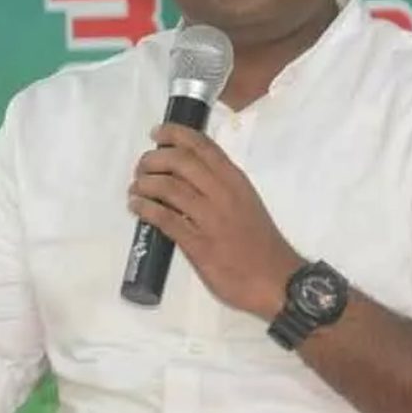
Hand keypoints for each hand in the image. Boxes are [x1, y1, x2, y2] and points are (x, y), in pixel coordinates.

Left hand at [128, 123, 304, 318]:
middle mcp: (222, 192)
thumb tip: (186, 175)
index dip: (175, 134)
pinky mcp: (198, 243)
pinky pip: (165, 218)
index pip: (202, 145)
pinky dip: (145, 208)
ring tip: (135, 188)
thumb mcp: (246, 202)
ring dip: (144, 183)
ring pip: (168, 186)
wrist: (276, 280)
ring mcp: (209, 217)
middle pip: (179, 161)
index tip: (156, 132)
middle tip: (142, 167)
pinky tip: (136, 207)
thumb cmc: (260, 241)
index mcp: (235, 179)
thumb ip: (221, 186)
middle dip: (153, 159)